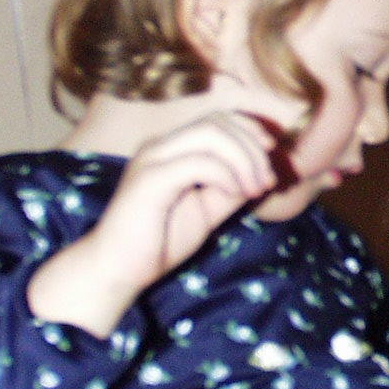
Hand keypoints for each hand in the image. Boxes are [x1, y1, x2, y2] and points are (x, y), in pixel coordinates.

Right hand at [28, 113, 277, 335]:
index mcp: (171, 148)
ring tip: (255, 189)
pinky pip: (198, 162)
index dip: (250, 130)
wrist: (117, 269)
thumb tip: (264, 172)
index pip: (218, 119)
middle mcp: (160, 145)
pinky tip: (235, 194)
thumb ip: (231, 188)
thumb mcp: (207, 210)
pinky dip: (225, 174)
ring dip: (243, 159)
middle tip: (267, 181)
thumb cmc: (158, 240)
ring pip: (211, 134)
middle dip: (252, 147)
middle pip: (219, 122)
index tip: (271, 155)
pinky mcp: (150, 178)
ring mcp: (153, 158)